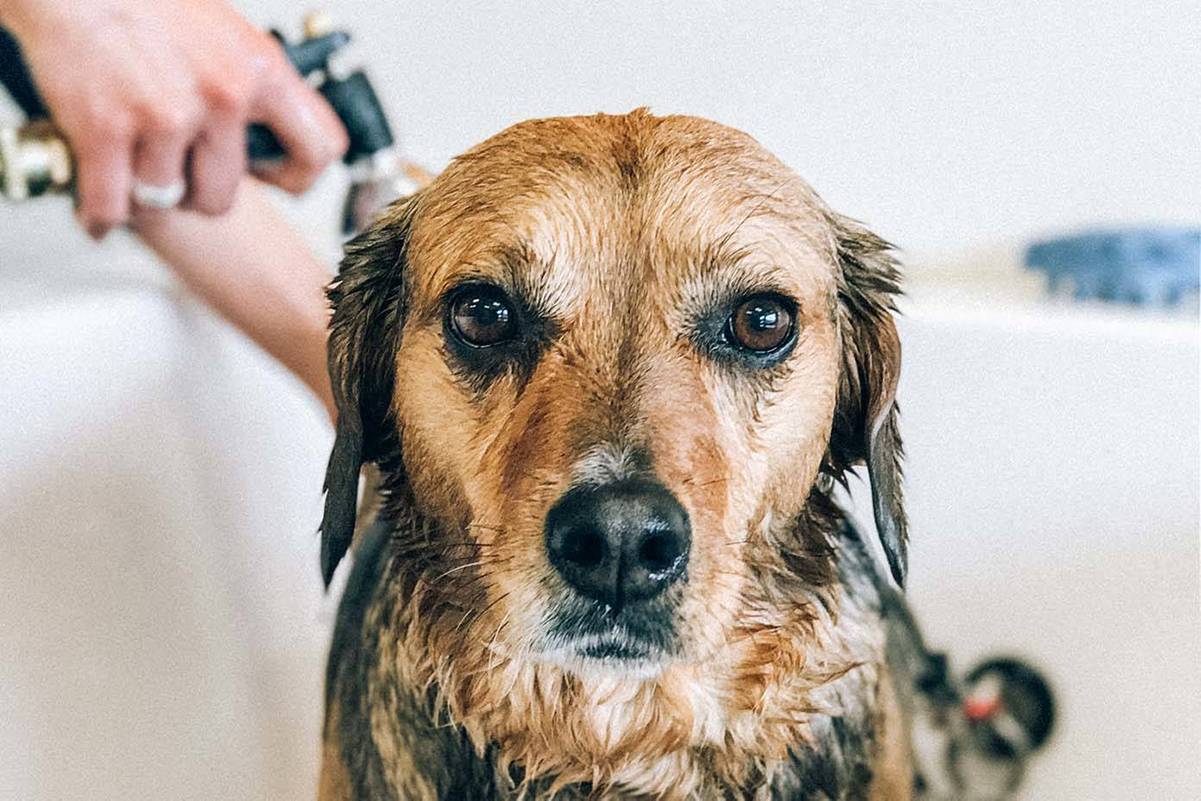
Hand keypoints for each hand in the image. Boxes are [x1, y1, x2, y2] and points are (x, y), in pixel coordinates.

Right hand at [0, 0, 348, 236]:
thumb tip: (274, 139)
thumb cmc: (147, 4)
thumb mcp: (228, 35)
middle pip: (222, 197)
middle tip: (174, 169)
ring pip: (164, 201)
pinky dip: (99, 214)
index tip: (271, 176)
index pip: (321, 148)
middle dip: (193, 193)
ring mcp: (166, 114)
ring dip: (142, 192)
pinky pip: (110, 206)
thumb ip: (254, 88)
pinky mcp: (106, 128)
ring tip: (131, 162)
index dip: (297, 176)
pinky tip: (98, 210)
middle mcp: (223, 94)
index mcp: (262, 72)